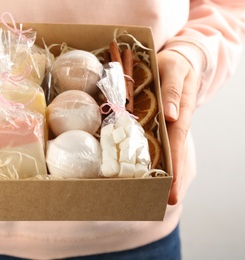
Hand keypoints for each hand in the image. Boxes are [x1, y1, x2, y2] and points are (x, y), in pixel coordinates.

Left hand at [157, 50, 197, 204]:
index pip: (177, 144)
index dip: (175, 166)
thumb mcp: (173, 69)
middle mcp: (176, 122)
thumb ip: (173, 91)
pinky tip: (151, 171)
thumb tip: (172, 116)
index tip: (173, 188)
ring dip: (166, 172)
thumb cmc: (175, 64)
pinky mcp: (161, 122)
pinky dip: (158, 158)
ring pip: (168, 151)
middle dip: (173, 178)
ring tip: (159, 195)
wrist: (179, 59)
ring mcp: (169, 124)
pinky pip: (159, 142)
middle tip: (168, 202)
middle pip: (174, 154)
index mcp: (181, 113)